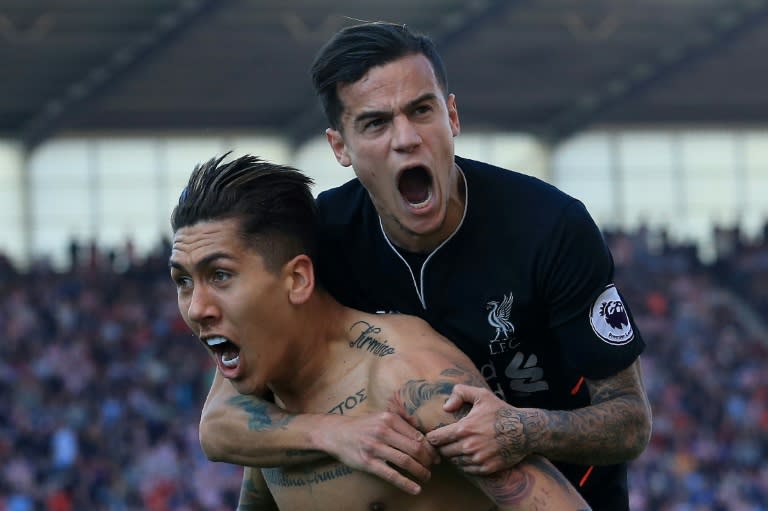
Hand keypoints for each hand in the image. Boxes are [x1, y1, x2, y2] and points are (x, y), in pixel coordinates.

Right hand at [320, 411, 439, 494]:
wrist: (336, 433)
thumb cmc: (362, 426)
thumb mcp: (381, 417)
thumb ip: (400, 423)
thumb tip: (423, 434)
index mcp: (389, 419)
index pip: (417, 435)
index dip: (430, 447)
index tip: (436, 455)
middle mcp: (383, 431)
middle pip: (415, 448)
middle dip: (428, 460)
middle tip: (433, 466)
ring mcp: (375, 447)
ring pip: (405, 461)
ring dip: (420, 471)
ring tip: (426, 477)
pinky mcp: (368, 462)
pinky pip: (391, 475)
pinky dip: (406, 483)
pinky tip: (416, 489)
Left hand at [425, 384, 532, 474]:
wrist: (525, 431)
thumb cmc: (501, 412)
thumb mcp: (482, 395)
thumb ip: (460, 393)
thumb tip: (446, 407)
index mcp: (464, 429)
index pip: (436, 439)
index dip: (432, 438)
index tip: (434, 436)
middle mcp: (469, 446)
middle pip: (443, 453)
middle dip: (443, 447)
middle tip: (446, 442)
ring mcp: (478, 459)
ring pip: (455, 462)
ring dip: (454, 456)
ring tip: (458, 447)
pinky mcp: (486, 469)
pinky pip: (467, 470)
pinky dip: (465, 464)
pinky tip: (469, 455)